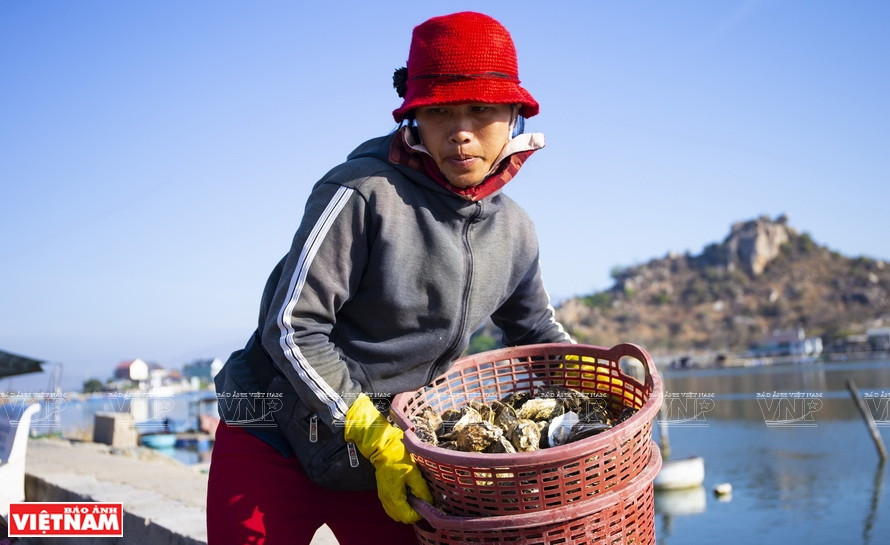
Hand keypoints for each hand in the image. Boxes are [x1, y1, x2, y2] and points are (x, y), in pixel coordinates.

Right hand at [343, 394, 432, 522]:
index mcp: (394, 497)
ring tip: (415, 497)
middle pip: (402, 518)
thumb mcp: (414, 473)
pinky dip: (400, 505)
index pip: (408, 517)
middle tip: (422, 501)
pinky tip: (407, 495)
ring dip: (407, 509)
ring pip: (396, 513)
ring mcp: (383, 497)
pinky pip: (392, 506)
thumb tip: (429, 501)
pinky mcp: (383, 492)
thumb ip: (421, 490)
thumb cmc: (398, 458)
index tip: (427, 504)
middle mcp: (387, 500)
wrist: (383, 448)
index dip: (419, 513)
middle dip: (413, 513)